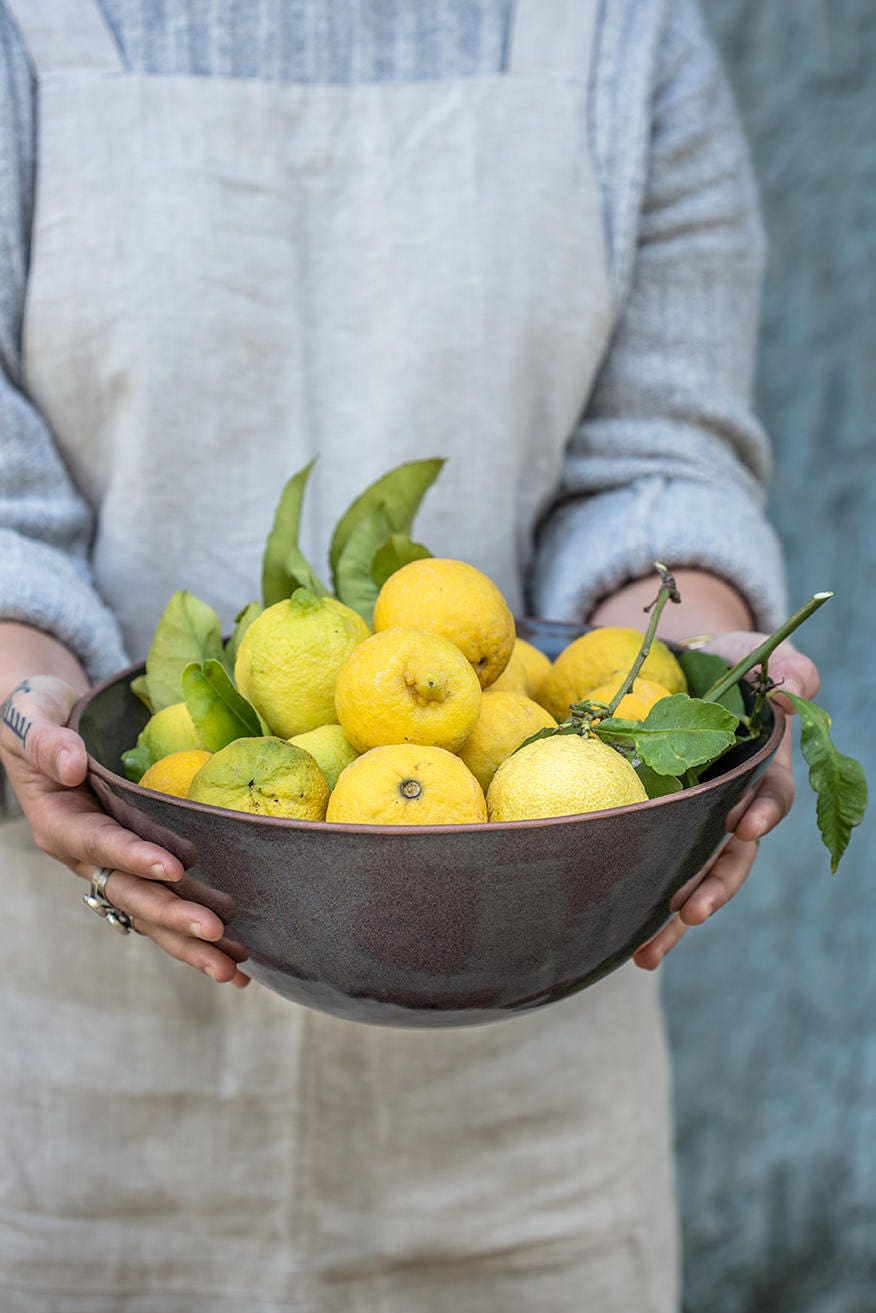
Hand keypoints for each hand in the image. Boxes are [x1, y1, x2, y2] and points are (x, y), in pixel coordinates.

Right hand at [0, 675, 248, 985]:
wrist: (42, 724)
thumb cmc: (39, 713)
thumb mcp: (34, 714)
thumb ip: (49, 740)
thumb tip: (74, 765)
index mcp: (59, 821)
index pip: (99, 843)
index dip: (134, 857)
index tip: (175, 868)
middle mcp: (84, 856)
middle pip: (130, 894)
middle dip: (173, 916)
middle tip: (216, 934)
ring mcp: (109, 868)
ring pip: (150, 915)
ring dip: (190, 943)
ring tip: (233, 971)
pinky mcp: (132, 870)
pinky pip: (164, 907)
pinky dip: (196, 935)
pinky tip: (235, 960)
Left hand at [632, 632, 819, 969]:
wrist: (681, 671)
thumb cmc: (724, 664)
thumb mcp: (751, 653)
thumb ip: (782, 665)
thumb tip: (799, 685)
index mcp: (762, 767)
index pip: (772, 795)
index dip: (762, 811)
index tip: (744, 823)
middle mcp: (734, 804)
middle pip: (733, 855)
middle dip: (715, 886)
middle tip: (690, 910)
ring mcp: (698, 821)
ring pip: (695, 876)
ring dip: (676, 917)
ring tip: (649, 951)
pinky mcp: (662, 827)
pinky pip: (658, 870)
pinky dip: (643, 908)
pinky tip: (625, 941)